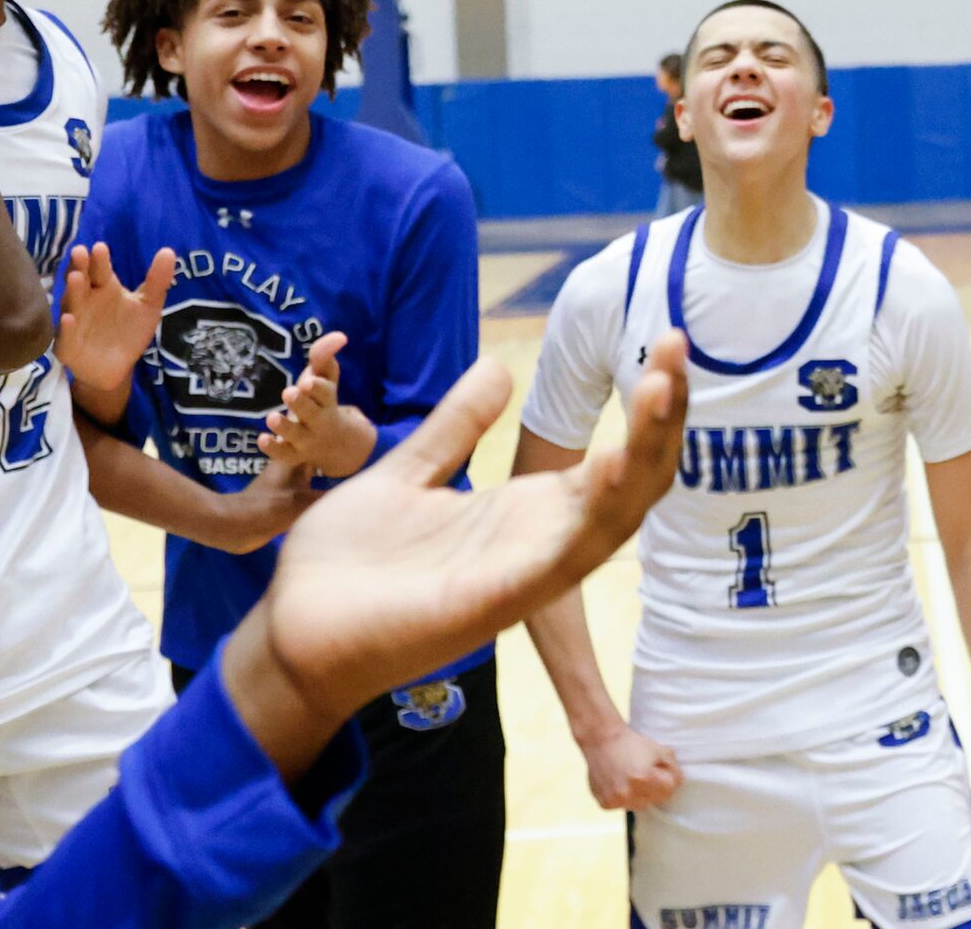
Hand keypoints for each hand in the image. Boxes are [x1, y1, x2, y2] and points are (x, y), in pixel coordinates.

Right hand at [59, 243, 170, 420]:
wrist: (118, 367)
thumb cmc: (129, 330)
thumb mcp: (148, 306)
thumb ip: (157, 281)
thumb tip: (169, 251)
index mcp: (103, 288)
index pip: (100, 269)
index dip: (99, 259)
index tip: (100, 247)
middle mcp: (85, 301)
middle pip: (81, 281)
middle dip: (79, 267)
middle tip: (79, 252)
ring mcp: (74, 322)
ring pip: (71, 304)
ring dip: (72, 291)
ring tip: (75, 278)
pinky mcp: (68, 346)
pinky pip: (66, 336)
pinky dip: (66, 328)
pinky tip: (69, 319)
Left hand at [216, 335, 690, 773]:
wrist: (292, 630)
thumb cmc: (348, 565)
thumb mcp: (408, 472)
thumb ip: (456, 426)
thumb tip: (500, 367)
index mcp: (523, 516)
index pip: (614, 459)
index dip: (647, 405)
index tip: (665, 341)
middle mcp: (536, 545)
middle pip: (631, 483)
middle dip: (662, 417)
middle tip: (677, 343)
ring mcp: (521, 575)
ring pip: (610, 519)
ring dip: (642, 453)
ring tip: (660, 386)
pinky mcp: (492, 602)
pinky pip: (558, 561)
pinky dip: (592, 516)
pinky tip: (614, 468)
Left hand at [260, 331, 380, 476]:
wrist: (334, 443)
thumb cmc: (322, 402)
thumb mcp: (325, 378)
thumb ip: (324, 355)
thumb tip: (340, 336)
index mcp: (328, 400)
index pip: (325, 393)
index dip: (317, 388)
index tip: (308, 381)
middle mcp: (319, 420)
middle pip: (312, 414)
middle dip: (301, 404)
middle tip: (289, 393)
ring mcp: (306, 439)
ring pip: (296, 435)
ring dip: (285, 427)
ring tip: (272, 417)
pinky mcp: (293, 453)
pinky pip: (284, 454)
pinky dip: (273, 448)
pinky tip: (261, 439)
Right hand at [576, 723, 682, 810]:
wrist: (601, 739)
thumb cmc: (632, 743)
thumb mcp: (658, 750)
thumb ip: (673, 769)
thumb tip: (679, 783)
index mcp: (643, 778)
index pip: (669, 790)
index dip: (668, 778)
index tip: (660, 769)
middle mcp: (628, 793)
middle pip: (655, 800)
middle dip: (655, 788)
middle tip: (645, 771)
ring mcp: (615, 800)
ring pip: (639, 805)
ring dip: (640, 795)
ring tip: (632, 776)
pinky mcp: (605, 804)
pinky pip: (623, 806)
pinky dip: (624, 797)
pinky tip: (620, 781)